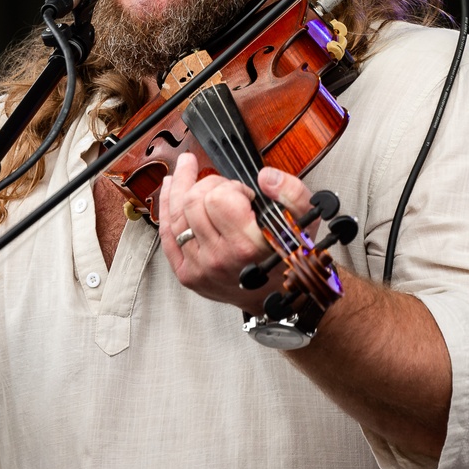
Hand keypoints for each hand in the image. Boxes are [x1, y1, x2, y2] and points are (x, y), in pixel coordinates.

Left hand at [159, 153, 316, 309]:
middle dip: (207, 184)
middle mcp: (220, 258)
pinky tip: (170, 188)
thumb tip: (265, 176)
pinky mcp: (186, 274)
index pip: (219, 198)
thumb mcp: (303, 222)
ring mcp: (199, 268)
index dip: (231, 187)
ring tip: (185, 169)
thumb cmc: (286, 259)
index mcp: (248, 245)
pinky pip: (166, 233)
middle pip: (193, 202)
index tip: (244, 194)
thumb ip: (291, 193)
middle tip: (223, 187)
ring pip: (175, 214)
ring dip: (180, 186)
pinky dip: (166, 207)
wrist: (276, 299)